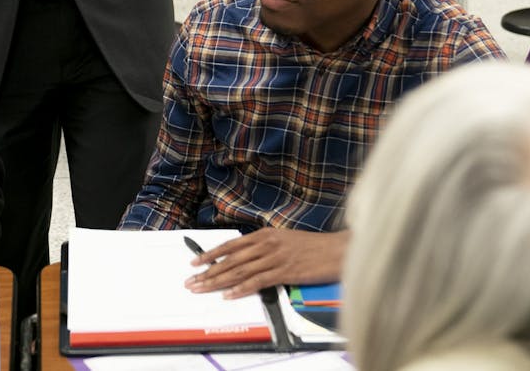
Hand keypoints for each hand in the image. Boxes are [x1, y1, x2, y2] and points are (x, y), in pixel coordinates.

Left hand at [184, 227, 346, 298]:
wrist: (338, 249)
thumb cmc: (314, 246)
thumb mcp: (285, 239)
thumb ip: (265, 246)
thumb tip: (247, 257)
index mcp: (265, 234)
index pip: (230, 244)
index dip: (210, 253)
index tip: (195, 262)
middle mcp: (267, 244)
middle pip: (230, 259)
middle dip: (208, 271)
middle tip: (191, 281)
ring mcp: (275, 257)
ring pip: (239, 270)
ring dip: (218, 281)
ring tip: (202, 289)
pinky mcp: (285, 272)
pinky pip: (258, 281)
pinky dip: (241, 289)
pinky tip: (228, 295)